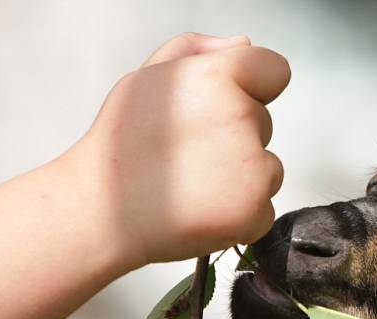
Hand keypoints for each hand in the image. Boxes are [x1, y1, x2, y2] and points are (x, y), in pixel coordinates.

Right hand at [0, 33, 289, 318]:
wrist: (104, 212)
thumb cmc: (123, 147)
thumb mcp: (148, 79)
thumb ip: (198, 50)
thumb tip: (245, 45)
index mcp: (216, 77)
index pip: (273, 70)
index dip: (254, 87)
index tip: (232, 103)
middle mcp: (240, 117)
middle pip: (264, 122)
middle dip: (236, 136)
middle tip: (187, 154)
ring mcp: (253, 167)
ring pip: (269, 167)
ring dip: (243, 177)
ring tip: (193, 185)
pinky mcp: (255, 209)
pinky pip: (264, 208)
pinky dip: (241, 215)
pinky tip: (203, 210)